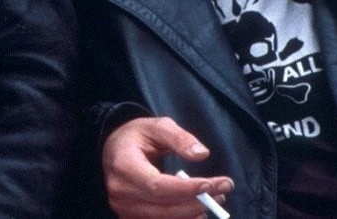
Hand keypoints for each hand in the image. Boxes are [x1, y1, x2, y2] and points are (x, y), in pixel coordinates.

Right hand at [102, 116, 232, 217]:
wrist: (112, 150)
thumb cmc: (136, 137)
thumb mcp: (156, 126)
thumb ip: (179, 138)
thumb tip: (202, 154)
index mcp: (123, 165)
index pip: (157, 185)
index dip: (185, 189)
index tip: (211, 184)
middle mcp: (120, 191)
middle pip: (163, 207)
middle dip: (197, 201)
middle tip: (223, 190)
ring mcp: (123, 208)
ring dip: (192, 212)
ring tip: (214, 199)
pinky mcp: (129, 217)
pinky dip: (181, 218)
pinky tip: (197, 210)